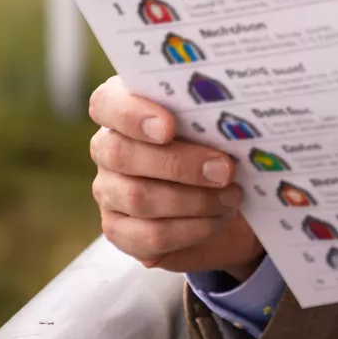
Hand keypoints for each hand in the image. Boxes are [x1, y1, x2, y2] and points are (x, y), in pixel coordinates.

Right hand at [88, 76, 264, 279]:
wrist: (223, 194)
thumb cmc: (215, 143)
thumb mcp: (212, 123)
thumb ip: (207, 115)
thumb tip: (229, 120)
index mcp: (122, 108)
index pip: (106, 103)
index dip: (131, 114)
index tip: (169, 127)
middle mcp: (107, 148)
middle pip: (122, 154)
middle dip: (179, 164)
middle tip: (224, 170)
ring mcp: (109, 191)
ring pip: (138, 198)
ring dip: (194, 200)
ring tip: (230, 196)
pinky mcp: (120, 230)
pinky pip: (150, 235)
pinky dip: (190, 229)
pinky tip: (216, 219)